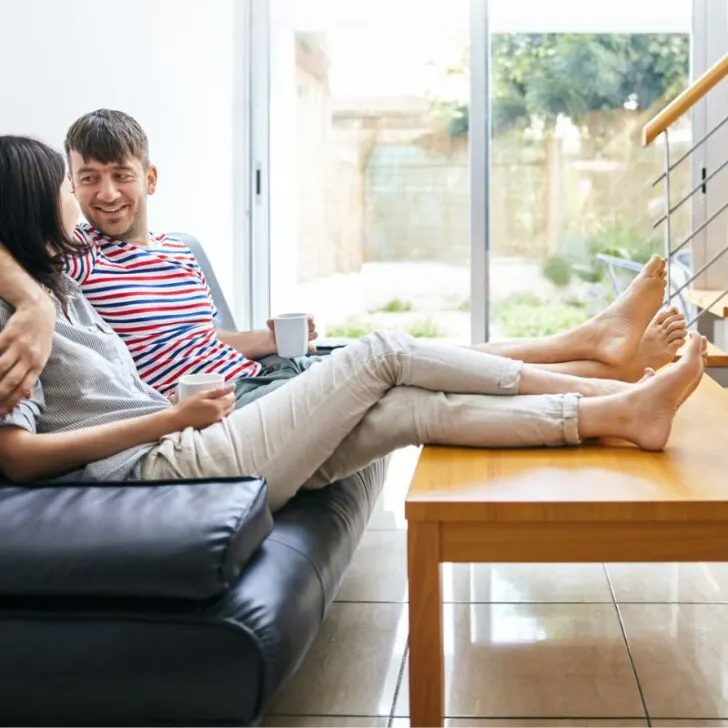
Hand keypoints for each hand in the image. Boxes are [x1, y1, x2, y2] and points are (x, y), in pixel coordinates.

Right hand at [0, 298, 55, 414]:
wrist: (40, 313)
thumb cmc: (40, 338)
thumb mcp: (42, 358)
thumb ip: (33, 376)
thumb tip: (27, 396)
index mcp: (37, 365)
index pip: (24, 388)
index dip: (12, 401)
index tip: (1, 412)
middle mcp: (29, 357)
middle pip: (11, 380)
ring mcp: (19, 346)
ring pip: (1, 367)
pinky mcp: (9, 335)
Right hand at [168, 385, 235, 429]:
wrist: (177, 421)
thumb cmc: (187, 406)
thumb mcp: (202, 395)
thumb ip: (218, 391)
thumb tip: (233, 386)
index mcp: (218, 407)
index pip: (232, 399)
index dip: (230, 393)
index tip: (224, 389)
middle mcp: (220, 416)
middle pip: (232, 406)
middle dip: (229, 400)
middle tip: (221, 394)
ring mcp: (217, 422)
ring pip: (228, 412)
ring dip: (226, 406)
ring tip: (217, 401)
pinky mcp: (212, 426)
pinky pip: (222, 418)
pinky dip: (221, 412)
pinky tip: (213, 410)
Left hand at [266, 314, 318, 352]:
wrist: (275, 341)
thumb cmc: (277, 330)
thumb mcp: (273, 325)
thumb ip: (271, 322)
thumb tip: (270, 321)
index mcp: (301, 321)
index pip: (310, 318)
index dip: (311, 319)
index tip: (308, 320)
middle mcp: (305, 329)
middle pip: (313, 327)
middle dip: (311, 327)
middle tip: (305, 329)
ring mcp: (305, 338)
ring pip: (313, 335)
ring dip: (312, 336)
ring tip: (306, 337)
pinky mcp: (304, 347)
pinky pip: (311, 348)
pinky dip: (312, 348)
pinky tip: (311, 349)